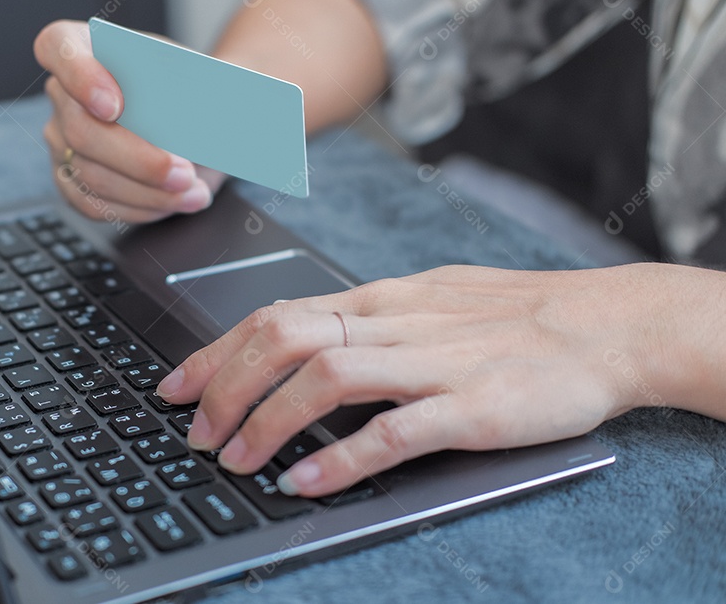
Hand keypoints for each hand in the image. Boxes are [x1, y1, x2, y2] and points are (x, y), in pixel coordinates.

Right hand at [34, 20, 224, 223]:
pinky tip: (173, 200)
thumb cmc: (195, 92)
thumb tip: (192, 122)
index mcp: (86, 47)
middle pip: (80, 129)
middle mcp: (65, 93)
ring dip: (149, 191)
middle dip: (138, 159)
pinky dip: (141, 207)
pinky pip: (95, 204)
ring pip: (91, 175)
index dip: (80, 77)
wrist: (203, 122)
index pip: (58, 47)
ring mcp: (62, 138)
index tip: (116, 106)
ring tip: (193, 189)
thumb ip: (195, 91)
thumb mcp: (205, 79)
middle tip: (183, 172)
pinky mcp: (71, 179)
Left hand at [155, 263, 724, 496]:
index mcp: (379, 299)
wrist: (606, 324)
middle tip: (195, 432)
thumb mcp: (424, 301)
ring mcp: (434, 362)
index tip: (174, 387)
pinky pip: (394, 430)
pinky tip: (307, 482)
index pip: (275, 314)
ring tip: (236, 461)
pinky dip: (342, 458)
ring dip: (268, 422)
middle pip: (284, 339)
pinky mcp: (472, 407)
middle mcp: (395, 323)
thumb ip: (361, 321)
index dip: (215, 353)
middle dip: (225, 387)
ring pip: (327, 379)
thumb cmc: (512, 316)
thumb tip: (296, 340)